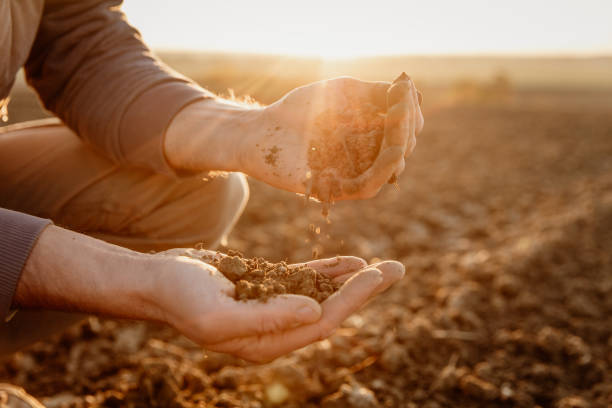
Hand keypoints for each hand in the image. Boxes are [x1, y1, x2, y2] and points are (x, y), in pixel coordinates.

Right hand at [154, 249, 403, 361]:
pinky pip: (304, 280)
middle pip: (330, 310)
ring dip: (351, 280)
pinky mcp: (266, 288)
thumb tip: (315, 311)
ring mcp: (272, 308)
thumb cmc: (179, 297)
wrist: (155, 281)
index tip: (378, 276)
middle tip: (396, 269)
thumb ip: (267, 317)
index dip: (353, 300)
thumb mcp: (218, 314)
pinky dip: (327, 271)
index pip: (322, 322)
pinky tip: (349, 262)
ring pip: (321, 295)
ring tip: (382, 265)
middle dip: (364, 290)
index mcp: (267, 344)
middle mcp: (276, 330)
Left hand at [241, 74, 423, 200]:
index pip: (406, 126)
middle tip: (401, 102)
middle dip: (408, 124)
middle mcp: (367, 155)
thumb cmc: (300, 109)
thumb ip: (375, 93)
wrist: (262, 131)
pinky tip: (395, 150)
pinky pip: (370, 186)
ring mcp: (354, 173)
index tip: (405, 89)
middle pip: (404, 145)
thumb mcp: (343, 92)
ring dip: (402, 143)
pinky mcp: (338, 190)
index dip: (411, 109)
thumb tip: (410, 92)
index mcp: (372, 133)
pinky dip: (385, 168)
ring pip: (392, 166)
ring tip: (401, 119)